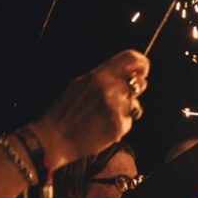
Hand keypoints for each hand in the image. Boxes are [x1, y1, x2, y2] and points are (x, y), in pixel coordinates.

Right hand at [29, 50, 149, 168]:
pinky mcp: (119, 126)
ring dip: (125, 111)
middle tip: (124, 97)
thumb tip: (128, 73)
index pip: (131, 59)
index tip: (142, 71)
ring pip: (135, 106)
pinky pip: (128, 122)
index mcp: (99, 75)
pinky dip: (119, 125)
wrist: (54, 138)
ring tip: (103, 117)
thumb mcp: (80, 85)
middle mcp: (110, 89)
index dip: (141, 64)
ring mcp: (116, 108)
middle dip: (137, 90)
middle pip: (139, 83)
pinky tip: (102, 128)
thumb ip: (104, 77)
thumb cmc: (65, 112)